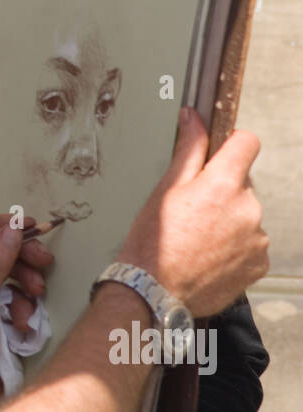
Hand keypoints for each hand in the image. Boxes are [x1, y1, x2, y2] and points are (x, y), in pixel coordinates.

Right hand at [118, 107, 268, 317]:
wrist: (154, 293)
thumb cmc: (153, 243)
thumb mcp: (165, 189)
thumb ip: (189, 149)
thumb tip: (194, 118)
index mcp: (224, 184)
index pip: (247, 142)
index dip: (232, 144)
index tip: (219, 155)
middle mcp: (248, 208)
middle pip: (243, 184)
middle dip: (223, 192)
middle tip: (193, 213)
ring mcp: (257, 238)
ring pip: (246, 215)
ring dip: (230, 221)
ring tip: (198, 240)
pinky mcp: (259, 263)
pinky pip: (251, 244)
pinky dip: (235, 247)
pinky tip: (209, 256)